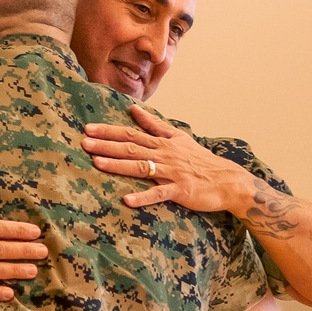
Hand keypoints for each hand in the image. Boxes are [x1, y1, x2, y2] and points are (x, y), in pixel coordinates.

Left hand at [82, 106, 253, 212]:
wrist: (228, 180)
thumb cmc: (200, 161)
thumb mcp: (178, 137)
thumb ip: (155, 124)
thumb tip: (134, 110)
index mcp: (163, 142)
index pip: (131, 133)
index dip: (109, 131)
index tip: (88, 128)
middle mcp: (164, 154)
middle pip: (131, 147)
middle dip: (106, 144)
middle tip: (84, 142)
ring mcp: (172, 172)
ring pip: (140, 166)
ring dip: (118, 165)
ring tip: (97, 163)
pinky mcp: (180, 190)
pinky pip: (159, 193)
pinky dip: (143, 197)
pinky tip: (127, 200)